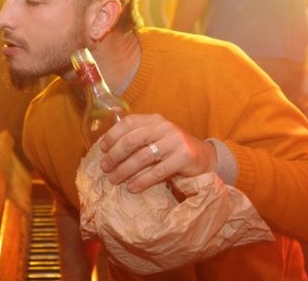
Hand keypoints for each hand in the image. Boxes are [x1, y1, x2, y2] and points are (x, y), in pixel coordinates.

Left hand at [98, 113, 216, 192]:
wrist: (205, 158)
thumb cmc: (173, 150)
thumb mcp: (156, 138)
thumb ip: (138, 138)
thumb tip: (107, 151)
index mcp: (155, 119)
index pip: (129, 122)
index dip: (112, 135)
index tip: (102, 149)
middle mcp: (164, 127)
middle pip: (132, 140)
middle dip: (115, 155)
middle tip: (105, 168)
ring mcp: (175, 141)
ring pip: (143, 157)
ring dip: (125, 170)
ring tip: (114, 180)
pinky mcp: (184, 157)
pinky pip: (157, 171)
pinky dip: (142, 181)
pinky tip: (132, 188)